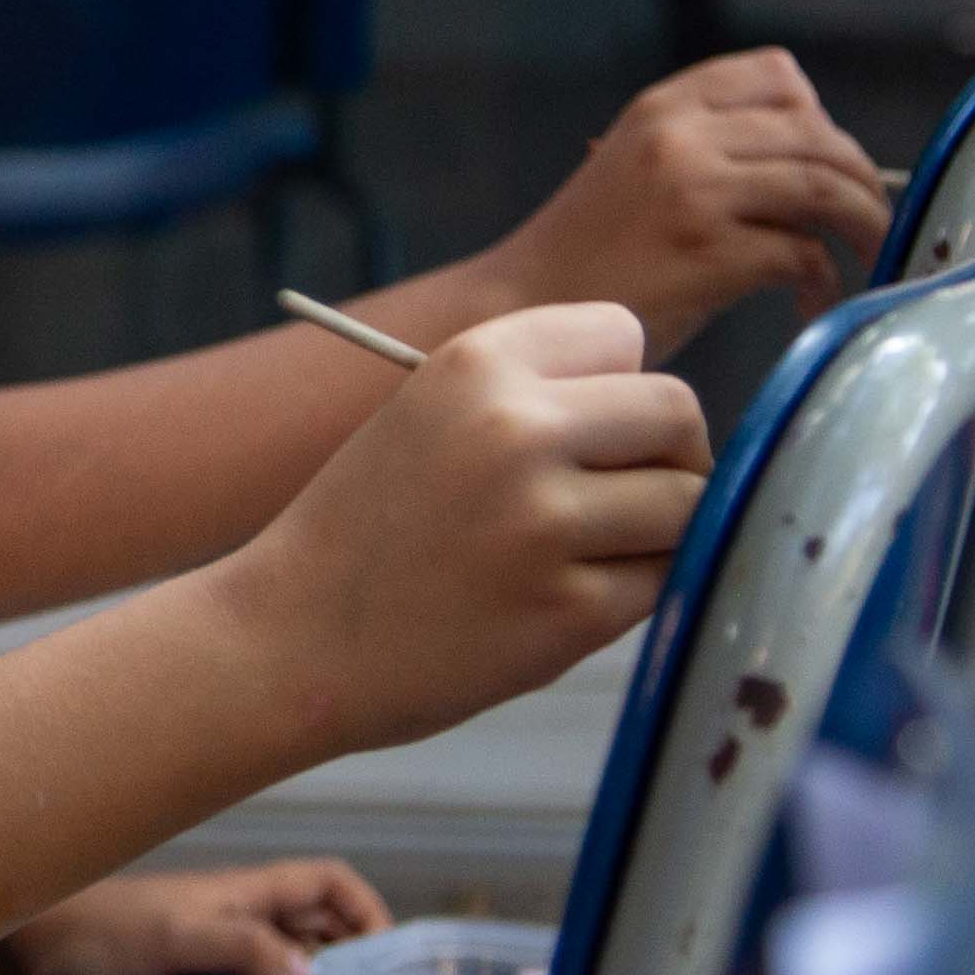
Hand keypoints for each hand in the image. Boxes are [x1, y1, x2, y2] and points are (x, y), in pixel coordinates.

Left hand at [0, 859, 389, 974]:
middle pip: (317, 932)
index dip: (368, 912)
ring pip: (281, 968)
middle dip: (349, 965)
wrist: (21, 945)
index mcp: (245, 895)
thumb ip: (241, 949)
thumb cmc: (94, 930)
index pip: (330, 884)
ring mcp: (208, 953)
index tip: (389, 964)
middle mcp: (235, 919)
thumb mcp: (174, 937)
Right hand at [211, 304, 711, 760]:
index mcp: (475, 363)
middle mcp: (515, 428)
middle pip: (676, 412)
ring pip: (690, 501)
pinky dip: (632, 595)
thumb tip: (673, 419)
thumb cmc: (367, 532)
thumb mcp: (429, 417)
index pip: (623, 334)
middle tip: (610, 503)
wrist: (285, 641)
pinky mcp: (568, 610)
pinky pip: (665, 580)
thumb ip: (535, 396)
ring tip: (579, 557)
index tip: (576, 432)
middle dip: (663, 457)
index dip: (611, 385)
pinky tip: (557, 604)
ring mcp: (544, 521)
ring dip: (656, 532)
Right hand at [473, 49, 894, 351]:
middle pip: (818, 134)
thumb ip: (710, 153)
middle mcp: (678, 136)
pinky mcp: (707, 253)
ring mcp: (693, 192)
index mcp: (661, 109)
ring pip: (826, 185)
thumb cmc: (587, 261)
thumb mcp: (638, 174)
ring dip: (864, 226)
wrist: (519, 315)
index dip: (819, 119)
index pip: (777, 75)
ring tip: (865, 260)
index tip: (825, 166)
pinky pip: (805, 253)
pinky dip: (826, 281)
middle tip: (867, 226)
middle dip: (860, 182)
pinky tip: (811, 304)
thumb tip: (818, 170)